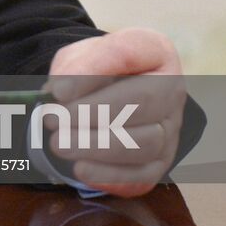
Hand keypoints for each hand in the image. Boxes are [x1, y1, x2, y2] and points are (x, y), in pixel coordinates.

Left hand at [44, 28, 183, 197]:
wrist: (108, 93)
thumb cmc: (95, 71)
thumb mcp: (80, 56)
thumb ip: (73, 68)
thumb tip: (60, 93)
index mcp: (154, 50)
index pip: (128, 53)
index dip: (92, 72)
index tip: (57, 90)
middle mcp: (171, 90)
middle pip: (143, 102)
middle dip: (92, 114)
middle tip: (53, 120)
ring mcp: (170, 129)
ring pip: (145, 143)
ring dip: (98, 146)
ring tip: (59, 144)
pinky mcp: (161, 162)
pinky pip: (144, 175)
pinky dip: (110, 175)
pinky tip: (80, 169)